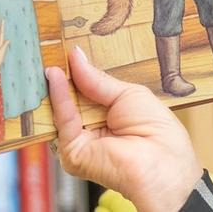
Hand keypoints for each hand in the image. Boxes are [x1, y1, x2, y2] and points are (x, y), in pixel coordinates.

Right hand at [45, 47, 202, 211]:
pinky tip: (55, 76)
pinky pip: (62, 120)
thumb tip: (74, 56)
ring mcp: (80, 141)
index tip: (64, 50)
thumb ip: (96, 79)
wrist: (163, 162)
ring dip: (55, 84)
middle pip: (70, 98)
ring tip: (49, 57)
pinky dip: (58, 97)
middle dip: (62, 75)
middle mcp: (91, 128)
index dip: (76, 71)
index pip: (85, 90)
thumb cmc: (157, 131)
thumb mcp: (127, 94)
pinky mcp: (72, 152)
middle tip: (50, 49)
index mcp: (108, 114)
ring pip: (60, 108)